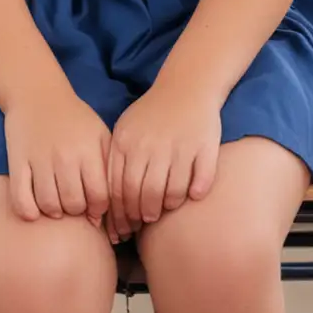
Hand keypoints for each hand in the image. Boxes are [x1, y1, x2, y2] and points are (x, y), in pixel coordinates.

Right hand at [3, 78, 111, 227]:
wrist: (37, 94)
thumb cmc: (74, 119)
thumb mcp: (100, 135)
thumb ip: (107, 168)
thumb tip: (103, 209)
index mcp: (88, 151)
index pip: (99, 196)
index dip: (98, 209)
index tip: (93, 207)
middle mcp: (65, 157)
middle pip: (74, 204)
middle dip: (76, 210)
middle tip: (74, 204)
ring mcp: (39, 160)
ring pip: (48, 205)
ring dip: (54, 212)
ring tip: (56, 205)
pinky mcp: (17, 161)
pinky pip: (20, 197)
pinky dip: (27, 211)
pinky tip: (34, 210)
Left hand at [108, 81, 221, 237]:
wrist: (187, 86)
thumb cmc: (151, 115)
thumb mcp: (124, 131)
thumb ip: (115, 161)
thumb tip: (108, 203)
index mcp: (127, 143)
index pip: (119, 188)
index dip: (120, 213)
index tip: (122, 225)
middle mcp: (151, 146)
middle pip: (143, 193)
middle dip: (141, 214)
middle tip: (144, 221)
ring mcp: (179, 147)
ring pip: (171, 191)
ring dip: (166, 206)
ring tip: (163, 210)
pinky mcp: (204, 147)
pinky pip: (200, 180)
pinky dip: (195, 192)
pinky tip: (192, 197)